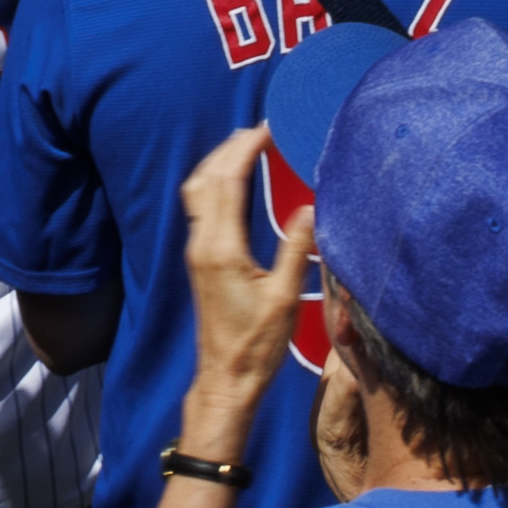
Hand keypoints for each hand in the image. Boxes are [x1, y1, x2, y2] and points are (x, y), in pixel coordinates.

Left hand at [169, 125, 313, 431]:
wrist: (226, 378)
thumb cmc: (257, 344)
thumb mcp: (284, 298)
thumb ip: (295, 250)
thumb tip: (310, 208)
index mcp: (221, 248)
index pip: (227, 182)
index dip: (244, 150)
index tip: (266, 129)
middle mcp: (202, 243)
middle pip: (207, 179)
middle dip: (229, 149)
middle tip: (259, 130)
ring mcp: (196, 251)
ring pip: (197, 191)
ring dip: (217, 163)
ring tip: (245, 147)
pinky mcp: (199, 260)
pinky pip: (200, 207)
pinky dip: (215, 183)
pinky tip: (234, 183)